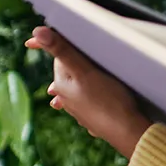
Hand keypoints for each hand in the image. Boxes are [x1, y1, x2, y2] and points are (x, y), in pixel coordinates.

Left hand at [25, 26, 151, 156]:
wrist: (128, 132)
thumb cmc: (108, 100)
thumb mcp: (85, 71)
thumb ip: (63, 51)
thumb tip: (37, 33)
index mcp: (61, 85)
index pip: (58, 58)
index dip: (59, 45)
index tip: (37, 43)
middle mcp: (66, 100)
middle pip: (68, 73)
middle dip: (75, 63)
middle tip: (87, 55)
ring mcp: (80, 111)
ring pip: (77, 88)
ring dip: (81, 80)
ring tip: (86, 75)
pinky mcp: (94, 118)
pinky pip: (89, 102)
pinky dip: (92, 96)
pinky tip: (98, 97)